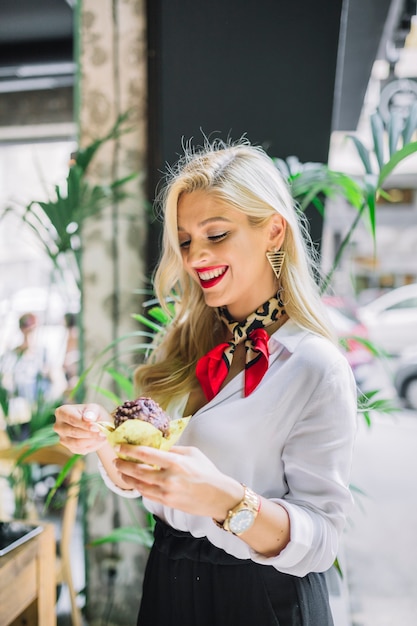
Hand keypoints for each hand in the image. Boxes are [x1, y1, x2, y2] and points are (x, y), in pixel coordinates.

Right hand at [54, 403, 108, 454]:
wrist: (97, 425)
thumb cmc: (93, 414)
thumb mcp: (95, 408)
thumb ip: (92, 411)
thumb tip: (88, 418)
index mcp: (62, 412)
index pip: (72, 419)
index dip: (85, 424)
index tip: (96, 427)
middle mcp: (59, 426)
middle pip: (74, 432)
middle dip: (90, 433)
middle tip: (102, 432)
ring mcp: (63, 438)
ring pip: (77, 443)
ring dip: (92, 440)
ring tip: (102, 435)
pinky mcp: (70, 448)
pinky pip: (81, 449)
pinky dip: (92, 445)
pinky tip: (97, 439)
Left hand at [112, 444, 242, 518]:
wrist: (219, 496)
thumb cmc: (207, 472)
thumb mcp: (192, 453)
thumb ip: (173, 450)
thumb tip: (156, 446)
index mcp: (175, 462)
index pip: (145, 454)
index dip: (129, 450)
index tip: (119, 446)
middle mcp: (168, 477)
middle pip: (137, 470)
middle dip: (123, 464)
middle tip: (116, 460)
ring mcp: (166, 492)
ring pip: (139, 484)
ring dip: (127, 477)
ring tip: (121, 471)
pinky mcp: (167, 502)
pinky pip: (147, 494)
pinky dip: (138, 487)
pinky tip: (135, 482)